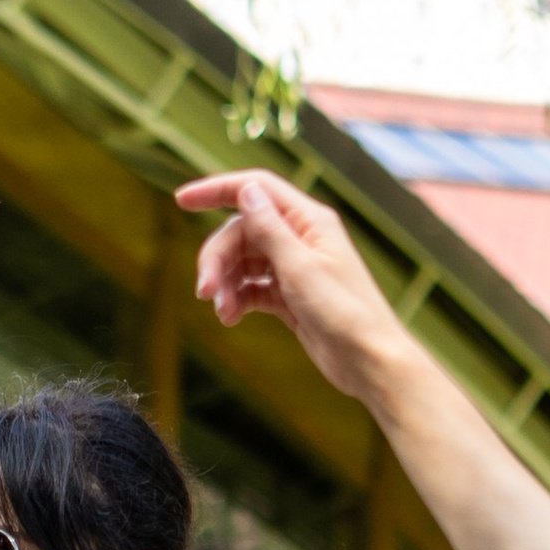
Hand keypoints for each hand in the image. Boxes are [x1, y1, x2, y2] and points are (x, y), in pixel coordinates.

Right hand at [177, 171, 400, 400]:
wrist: (367, 360)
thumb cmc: (345, 313)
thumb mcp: (301, 269)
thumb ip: (270, 230)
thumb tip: (246, 191)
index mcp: (308, 220)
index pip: (255, 190)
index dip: (216, 190)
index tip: (182, 200)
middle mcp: (300, 238)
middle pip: (242, 232)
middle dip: (218, 259)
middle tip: (204, 292)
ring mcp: (294, 267)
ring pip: (244, 262)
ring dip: (226, 284)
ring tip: (222, 313)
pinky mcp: (289, 295)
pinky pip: (253, 288)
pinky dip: (238, 299)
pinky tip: (231, 318)